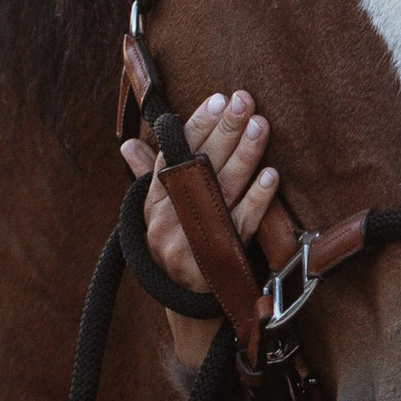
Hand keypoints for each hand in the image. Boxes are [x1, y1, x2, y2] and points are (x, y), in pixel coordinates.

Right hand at [117, 89, 278, 300]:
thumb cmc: (174, 244)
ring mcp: (196, 235)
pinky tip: (271, 176)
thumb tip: (128, 144)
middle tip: (245, 101)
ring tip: (261, 126)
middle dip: (225, 130)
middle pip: (201, 165)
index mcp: (155, 199)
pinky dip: (257, 199)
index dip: (197, 126)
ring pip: (223, 188)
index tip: (217, 99)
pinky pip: (242, 223)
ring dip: (244, 155)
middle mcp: (172, 215)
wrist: (182, 301)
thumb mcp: (156, 211)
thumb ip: (149, 175)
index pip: (175, 153)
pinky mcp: (222, 255)